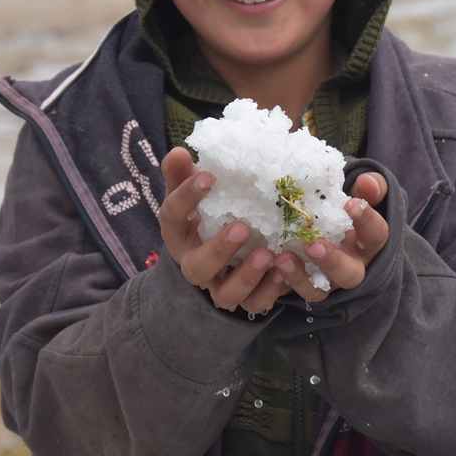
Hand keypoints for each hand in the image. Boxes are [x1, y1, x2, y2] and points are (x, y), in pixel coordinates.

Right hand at [158, 147, 290, 313]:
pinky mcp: (244, 297)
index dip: (186, 198)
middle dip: (219, 250)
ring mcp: (218, 285)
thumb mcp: (194, 190)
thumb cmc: (208, 210)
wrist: (221, 249)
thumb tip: (180, 151)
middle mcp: (194, 264)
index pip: (172, 216)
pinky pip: (255, 304)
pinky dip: (270, 291)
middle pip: (196, 268)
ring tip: (268, 253)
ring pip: (225, 295)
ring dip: (247, 276)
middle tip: (243, 227)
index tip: (209, 176)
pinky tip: (284, 271)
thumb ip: (184, 173)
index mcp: (177, 233)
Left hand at [273, 172, 389, 302]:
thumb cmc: (344, 210)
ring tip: (282, 257)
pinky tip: (271, 265)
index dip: (366, 221)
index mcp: (368, 244)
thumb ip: (369, 188)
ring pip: (319, 290)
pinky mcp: (303, 287)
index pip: (376, 235)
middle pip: (349, 274)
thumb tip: (368, 182)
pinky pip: (293, 292)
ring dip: (300, 277)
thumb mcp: (359, 196)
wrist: (327, 229)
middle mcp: (351, 267)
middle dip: (332, 260)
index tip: (352, 203)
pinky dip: (282, 282)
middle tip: (314, 243)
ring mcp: (327, 282)